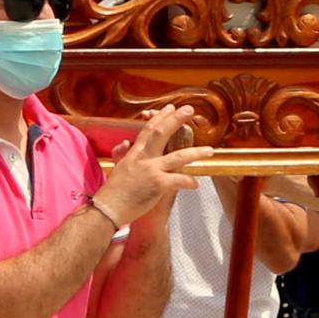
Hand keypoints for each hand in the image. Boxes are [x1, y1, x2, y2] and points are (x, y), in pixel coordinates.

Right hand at [96, 102, 210, 226]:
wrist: (109, 209)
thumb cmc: (113, 192)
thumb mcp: (118, 168)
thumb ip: (122, 154)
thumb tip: (126, 142)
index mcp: (134, 153)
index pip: (148, 130)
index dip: (160, 117)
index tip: (170, 108)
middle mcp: (143, 158)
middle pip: (162, 133)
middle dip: (176, 120)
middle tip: (189, 110)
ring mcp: (152, 170)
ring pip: (178, 157)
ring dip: (196, 153)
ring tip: (210, 151)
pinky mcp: (158, 184)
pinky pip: (179, 180)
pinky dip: (189, 182)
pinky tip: (196, 184)